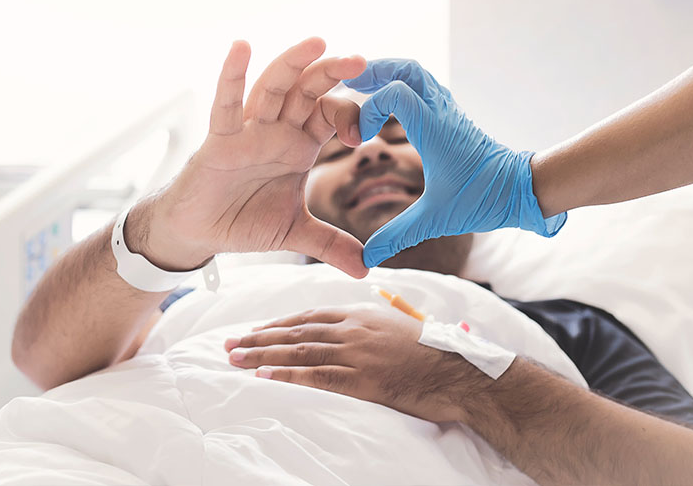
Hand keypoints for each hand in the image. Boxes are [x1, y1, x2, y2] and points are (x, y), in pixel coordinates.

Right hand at [130, 38, 368, 277]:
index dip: (350, 117)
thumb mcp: (295, 233)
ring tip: (317, 42)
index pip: (330, 115)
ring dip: (293, 63)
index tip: (365, 136)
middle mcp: (277, 130)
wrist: (200, 233)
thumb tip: (366, 269)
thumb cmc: (243, 219)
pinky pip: (226, 104)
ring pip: (273, 87)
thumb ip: (331, 244)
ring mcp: (248, 130)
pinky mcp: (219, 139)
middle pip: (307, 91)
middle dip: (332, 73)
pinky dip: (231, 76)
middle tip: (359, 60)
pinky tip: (240, 47)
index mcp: (299, 145)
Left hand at [224, 304, 488, 423]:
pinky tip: (264, 376)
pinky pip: (317, 375)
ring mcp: (356, 352)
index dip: (278, 324)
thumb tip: (357, 328)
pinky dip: (287, 375)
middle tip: (229, 344)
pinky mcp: (362, 378)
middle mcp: (353, 328)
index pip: (309, 316)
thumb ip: (373, 325)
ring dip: (262, 355)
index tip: (255, 330)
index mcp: (361, 314)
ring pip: (299, 352)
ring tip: (235, 359)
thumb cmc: (436, 352)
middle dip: (259, 338)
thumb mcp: (400, 327)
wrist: (463, 371)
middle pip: (295, 332)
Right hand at [344, 59, 566, 266]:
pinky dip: (402, 86)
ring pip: (417, 73)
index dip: (368, 107)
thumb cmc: (483, 199)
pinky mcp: (452, 117)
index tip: (359, 137)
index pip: (395, 92)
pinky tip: (389, 104)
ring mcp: (448, 111)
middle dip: (375, 71)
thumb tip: (366, 260)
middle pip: (406, 68)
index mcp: (434, 129)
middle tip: (349, 84)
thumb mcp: (435, 219)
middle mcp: (441, 112)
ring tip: (362, 87)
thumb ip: (397, 235)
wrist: (523, 189)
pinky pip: (425, 87)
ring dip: (389, 74)